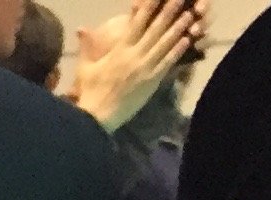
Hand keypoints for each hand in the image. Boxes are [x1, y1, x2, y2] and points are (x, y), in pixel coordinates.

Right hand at [74, 0, 203, 128]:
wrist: (97, 117)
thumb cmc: (90, 92)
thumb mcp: (85, 67)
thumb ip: (87, 47)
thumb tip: (81, 28)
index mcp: (119, 49)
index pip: (137, 22)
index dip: (148, 6)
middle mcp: (135, 54)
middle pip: (155, 28)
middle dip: (169, 11)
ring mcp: (146, 67)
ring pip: (165, 43)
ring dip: (178, 28)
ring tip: (190, 14)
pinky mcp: (152, 81)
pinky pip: (168, 62)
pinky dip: (178, 50)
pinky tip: (187, 40)